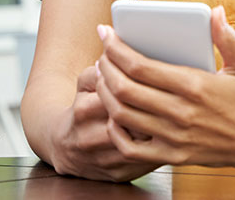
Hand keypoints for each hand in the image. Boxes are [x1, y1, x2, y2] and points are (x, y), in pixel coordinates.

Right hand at [46, 65, 159, 181]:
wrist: (65, 147)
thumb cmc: (82, 109)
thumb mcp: (83, 85)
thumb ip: (97, 70)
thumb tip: (114, 59)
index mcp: (83, 110)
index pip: (117, 97)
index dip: (138, 89)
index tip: (154, 82)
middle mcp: (91, 138)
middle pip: (130, 123)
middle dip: (151, 112)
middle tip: (168, 101)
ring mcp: (104, 161)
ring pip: (139, 146)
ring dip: (157, 133)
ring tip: (169, 119)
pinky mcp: (116, 176)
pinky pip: (143, 164)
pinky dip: (156, 151)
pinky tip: (164, 139)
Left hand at [95, 6, 234, 171]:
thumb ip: (226, 36)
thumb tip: (214, 11)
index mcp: (194, 85)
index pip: (140, 66)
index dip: (116, 48)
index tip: (106, 34)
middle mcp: (181, 112)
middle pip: (124, 89)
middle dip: (105, 67)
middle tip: (102, 55)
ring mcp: (175, 136)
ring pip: (123, 115)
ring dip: (105, 94)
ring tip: (104, 78)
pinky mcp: (173, 156)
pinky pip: (131, 147)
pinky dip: (115, 131)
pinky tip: (114, 114)